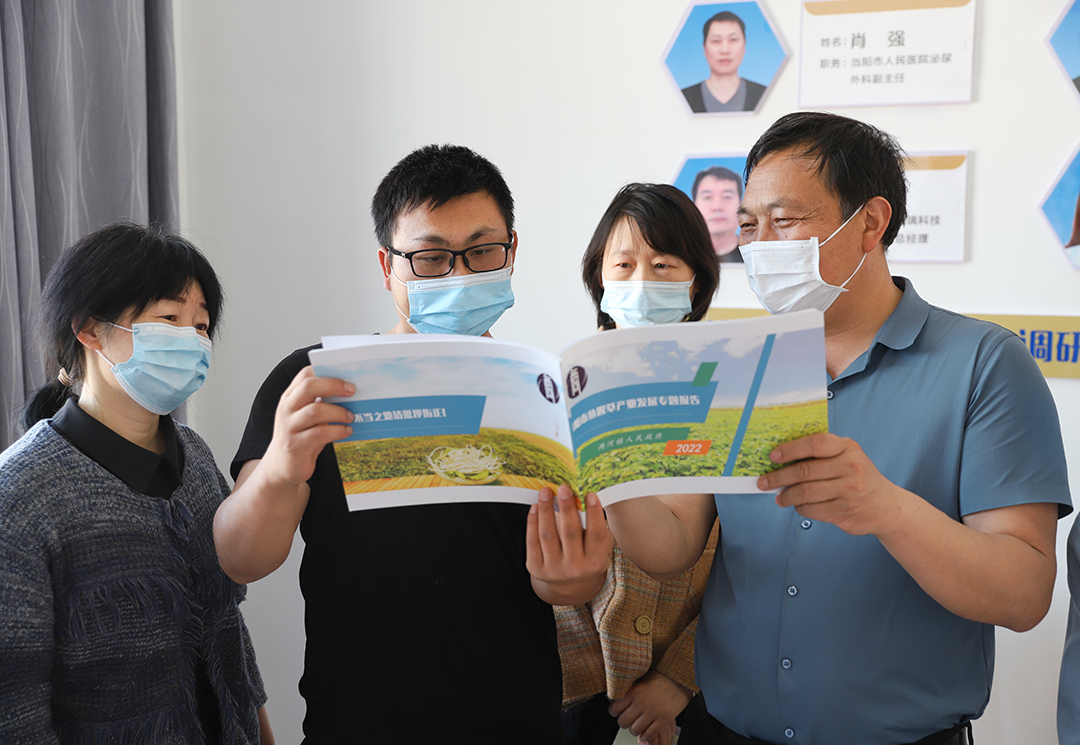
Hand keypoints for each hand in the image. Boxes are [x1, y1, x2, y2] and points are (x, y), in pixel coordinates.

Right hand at [261, 366, 354, 488]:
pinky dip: (337, 430)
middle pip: (308, 387)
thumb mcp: (307, 417)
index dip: (327, 373)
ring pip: (315, 410)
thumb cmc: (300, 438)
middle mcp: (286, 409)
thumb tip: (349, 392)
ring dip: (338, 412)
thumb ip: (320, 403)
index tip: (347, 377)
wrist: (281, 467)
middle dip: (333, 385)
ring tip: (350, 416)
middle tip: (352, 391)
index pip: (305, 375)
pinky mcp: (295, 445)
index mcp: (290, 397)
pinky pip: (319, 433)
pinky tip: (346, 431)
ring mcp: (289, 427)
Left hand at [526, 485, 612, 605]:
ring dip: (546, 510)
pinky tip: (535, 507)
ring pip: (548, 534)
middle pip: (570, 533)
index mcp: (595, 562)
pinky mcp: (536, 568)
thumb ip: (596, 527)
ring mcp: (554, 570)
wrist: (570, 585)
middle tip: (563, 488)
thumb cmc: (588, 557)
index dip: (593, 514)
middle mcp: (575, 568)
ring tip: (545, 491)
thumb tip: (584, 498)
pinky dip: (533, 521)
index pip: (595, 535)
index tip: (590, 494)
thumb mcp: (599, 547)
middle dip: (566, 508)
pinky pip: (532, 541)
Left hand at [609, 670, 691, 744]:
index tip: (617, 712)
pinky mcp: (664, 719)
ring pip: (635, 730)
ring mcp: (653, 712)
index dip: (614, 711)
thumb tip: (618, 697)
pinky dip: (646, 736)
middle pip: (623, 722)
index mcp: (634, 691)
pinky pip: (649, 734)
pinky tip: (645, 733)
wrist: (680, 679)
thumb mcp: (642, 679)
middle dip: (624, 723)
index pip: (615, 708)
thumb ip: (631, 690)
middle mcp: (641, 702)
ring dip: (635, 730)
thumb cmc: (661, 677)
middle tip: (628, 721)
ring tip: (637, 727)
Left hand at [757, 432, 901, 536]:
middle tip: (764, 482)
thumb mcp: (847, 457)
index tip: (773, 457)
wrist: (886, 506)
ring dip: (787, 496)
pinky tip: (798, 505)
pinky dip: (800, 508)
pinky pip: (812, 509)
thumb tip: (780, 458)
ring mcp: (849, 490)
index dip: (790, 449)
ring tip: (780, 497)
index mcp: (848, 448)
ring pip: (805, 492)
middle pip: (805, 471)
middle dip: (779, 477)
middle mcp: (851, 467)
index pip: (815, 444)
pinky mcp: (845, 511)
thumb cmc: (858, 477)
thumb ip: (821, 454)